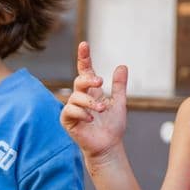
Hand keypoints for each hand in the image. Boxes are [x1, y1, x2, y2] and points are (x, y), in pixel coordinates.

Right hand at [60, 41, 128, 162]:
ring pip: (76, 97)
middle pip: (79, 81)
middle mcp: (80, 97)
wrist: (109, 145)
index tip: (84, 44)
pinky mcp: (67, 120)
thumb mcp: (119, 102)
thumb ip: (119, 85)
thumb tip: (122, 65)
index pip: (85, 70)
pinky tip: (91, 119)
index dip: (84, 57)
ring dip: (90, 102)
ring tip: (102, 110)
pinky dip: (82, 113)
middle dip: (88, 80)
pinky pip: (70, 111)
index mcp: (92, 91)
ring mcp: (72, 109)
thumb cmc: (112, 126)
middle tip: (101, 82)